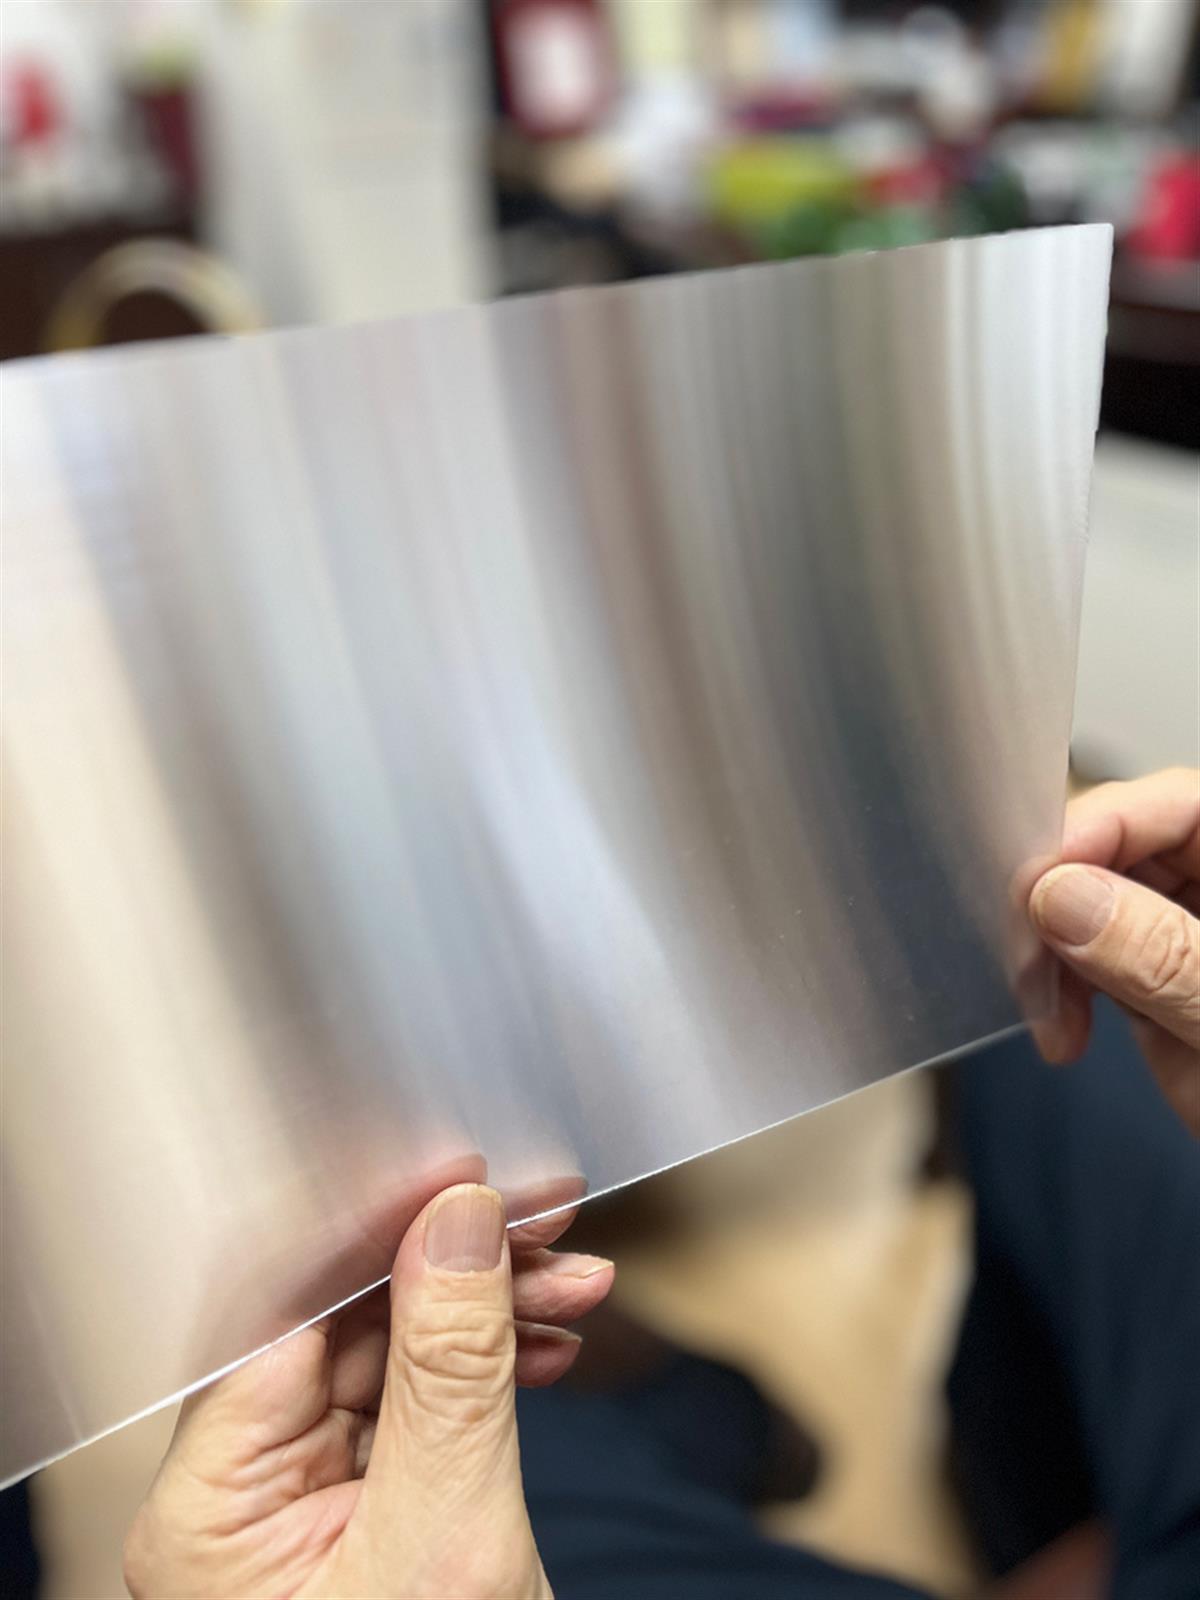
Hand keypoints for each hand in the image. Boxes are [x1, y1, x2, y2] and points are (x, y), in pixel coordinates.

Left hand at [125, 1183, 612, 1597]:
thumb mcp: (449, 1540)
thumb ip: (451, 1369)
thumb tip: (456, 1224)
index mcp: (209, 1509)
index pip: (288, 1312)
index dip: (381, 1225)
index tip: (470, 1171)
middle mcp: (238, 1494)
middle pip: (346, 1318)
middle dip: (458, 1258)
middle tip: (549, 1211)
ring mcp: (300, 1499)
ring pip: (392, 1347)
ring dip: (490, 1301)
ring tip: (577, 1274)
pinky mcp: (360, 1505)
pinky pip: (418, 1398)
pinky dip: (490, 1361)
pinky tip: (547, 1335)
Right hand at [1029, 767, 1199, 1133]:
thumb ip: (1167, 957)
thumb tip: (1063, 894)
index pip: (1181, 804)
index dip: (1101, 829)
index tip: (1039, 888)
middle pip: (1124, 847)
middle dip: (1060, 898)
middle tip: (1028, 966)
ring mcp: (1199, 941)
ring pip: (1093, 903)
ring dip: (1049, 952)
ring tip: (1050, 1022)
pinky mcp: (1170, 993)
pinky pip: (1094, 963)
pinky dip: (1059, 991)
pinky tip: (1062, 1034)